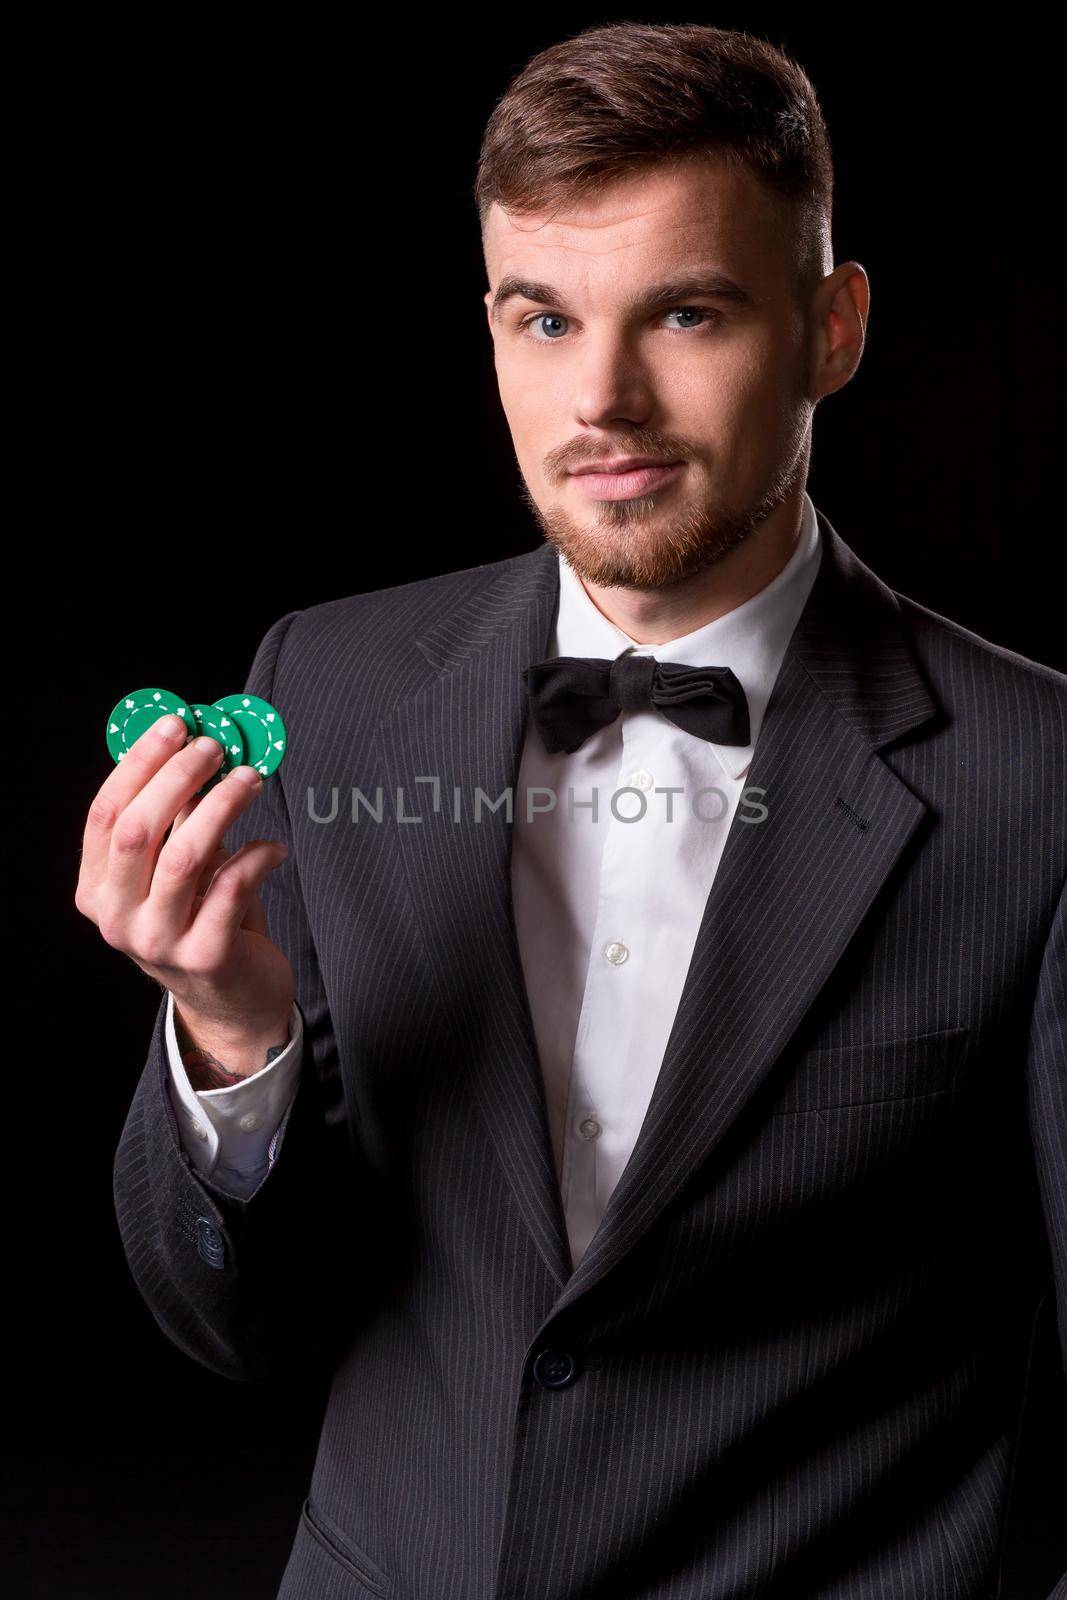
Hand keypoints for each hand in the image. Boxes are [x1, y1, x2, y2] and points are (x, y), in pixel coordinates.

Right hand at [75, 714, 293, 1056]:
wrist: (230, 1001)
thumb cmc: (201, 921)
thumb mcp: (172, 874)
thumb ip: (173, 820)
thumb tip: (194, 747)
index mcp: (97, 891)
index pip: (106, 815)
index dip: (140, 764)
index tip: (176, 726)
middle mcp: (118, 919)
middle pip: (139, 831)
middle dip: (179, 778)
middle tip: (217, 748)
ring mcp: (158, 942)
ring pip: (184, 856)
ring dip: (221, 806)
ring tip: (251, 781)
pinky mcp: (205, 957)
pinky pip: (232, 889)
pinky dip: (257, 857)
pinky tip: (275, 846)